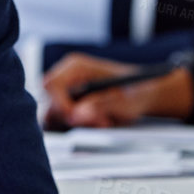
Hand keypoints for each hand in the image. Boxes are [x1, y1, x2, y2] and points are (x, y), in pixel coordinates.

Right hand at [43, 54, 183, 128]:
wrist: (143, 94)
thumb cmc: (135, 90)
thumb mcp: (124, 99)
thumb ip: (99, 106)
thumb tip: (76, 115)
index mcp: (76, 66)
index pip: (50, 85)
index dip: (60, 105)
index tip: (77, 119)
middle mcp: (66, 76)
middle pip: (49, 102)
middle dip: (73, 118)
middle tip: (101, 122)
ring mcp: (65, 92)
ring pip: (54, 116)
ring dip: (78, 124)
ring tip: (104, 121)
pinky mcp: (66, 105)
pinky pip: (62, 122)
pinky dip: (79, 127)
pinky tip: (98, 123)